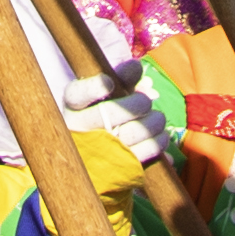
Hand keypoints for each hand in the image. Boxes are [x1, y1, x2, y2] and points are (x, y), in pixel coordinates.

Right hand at [57, 56, 179, 169]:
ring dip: (153, 122)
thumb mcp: (110, 96)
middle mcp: (80, 129)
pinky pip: (142, 154)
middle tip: (146, 102)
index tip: (109, 83)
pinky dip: (157, 142)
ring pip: (131, 133)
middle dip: (137, 103)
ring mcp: (97, 152)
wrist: (103, 158)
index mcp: (74, 107)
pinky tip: (161, 136)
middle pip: (110, 113)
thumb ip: (122, 78)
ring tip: (158, 119)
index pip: (76, 94)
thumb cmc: (107, 115)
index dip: (92, 89)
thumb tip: (135, 66)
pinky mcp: (116, 169)